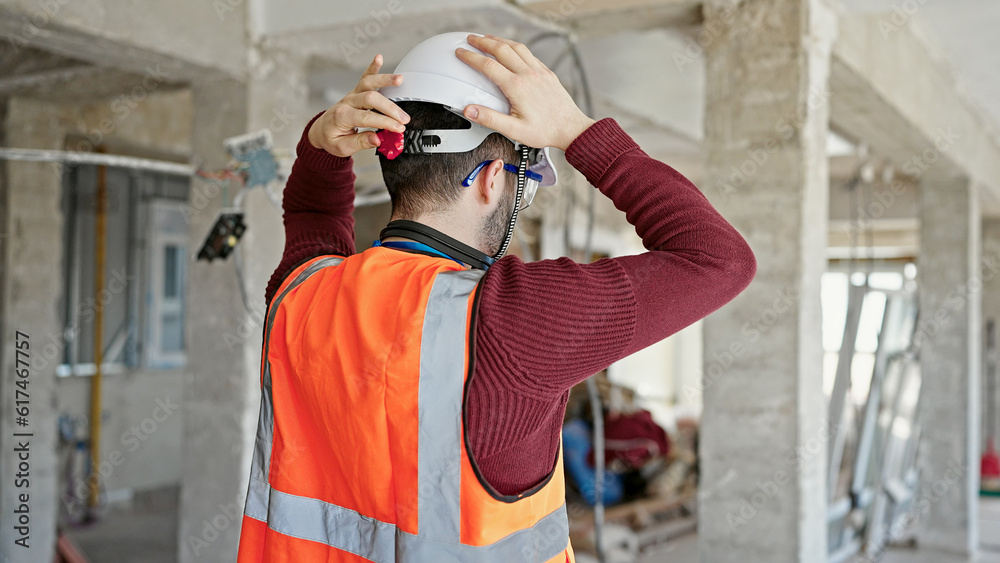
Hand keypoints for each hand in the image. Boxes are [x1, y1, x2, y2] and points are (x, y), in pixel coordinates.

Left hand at [308, 55, 410, 157]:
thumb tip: (377, 139)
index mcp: (342, 117)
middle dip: (390, 107)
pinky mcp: (356, 91)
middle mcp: (347, 102)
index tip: (398, 129)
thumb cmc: (332, 138)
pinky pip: (364, 77)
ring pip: (368, 83)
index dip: (385, 123)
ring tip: (400, 80)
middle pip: (370, 99)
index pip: (367, 118)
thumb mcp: (342, 147)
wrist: (322, 130)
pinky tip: (379, 58)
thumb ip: (360, 142)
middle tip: (404, 118)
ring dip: (384, 80)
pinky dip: (372, 67)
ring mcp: (352, 95)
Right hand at [456, 34, 595, 151]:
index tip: (461, 52)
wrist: (571, 129)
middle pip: (501, 49)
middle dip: (483, 42)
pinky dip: (516, 47)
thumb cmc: (545, 131)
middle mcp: (528, 75)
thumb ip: (490, 119)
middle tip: (471, 38)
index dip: (471, 57)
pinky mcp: (547, 73)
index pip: (488, 66)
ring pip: (517, 47)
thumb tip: (470, 110)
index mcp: (517, 87)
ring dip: (500, 40)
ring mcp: (539, 72)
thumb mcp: (514, 130)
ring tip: (488, 38)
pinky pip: (529, 54)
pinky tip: (512, 49)